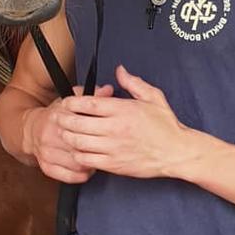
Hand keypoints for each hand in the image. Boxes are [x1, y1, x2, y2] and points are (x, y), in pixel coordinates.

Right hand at [26, 84, 113, 182]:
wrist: (31, 129)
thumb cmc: (55, 115)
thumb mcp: (71, 101)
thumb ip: (91, 96)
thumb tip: (109, 91)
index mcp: (58, 116)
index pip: (82, 125)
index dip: (98, 131)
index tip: (107, 133)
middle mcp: (51, 134)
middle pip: (80, 147)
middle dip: (95, 150)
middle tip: (104, 149)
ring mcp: (47, 152)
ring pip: (76, 164)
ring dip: (89, 165)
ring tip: (95, 159)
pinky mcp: (46, 166)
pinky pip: (67, 176)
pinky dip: (80, 175)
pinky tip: (85, 170)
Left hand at [54, 65, 190, 178]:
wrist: (177, 152)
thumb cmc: (166, 126)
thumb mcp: (153, 97)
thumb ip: (133, 83)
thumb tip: (119, 70)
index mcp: (122, 110)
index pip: (88, 103)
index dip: (72, 102)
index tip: (66, 102)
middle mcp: (115, 128)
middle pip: (78, 123)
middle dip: (63, 119)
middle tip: (58, 117)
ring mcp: (113, 148)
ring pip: (78, 142)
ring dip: (68, 137)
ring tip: (64, 132)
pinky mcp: (114, 164)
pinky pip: (87, 160)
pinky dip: (78, 155)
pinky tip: (78, 150)